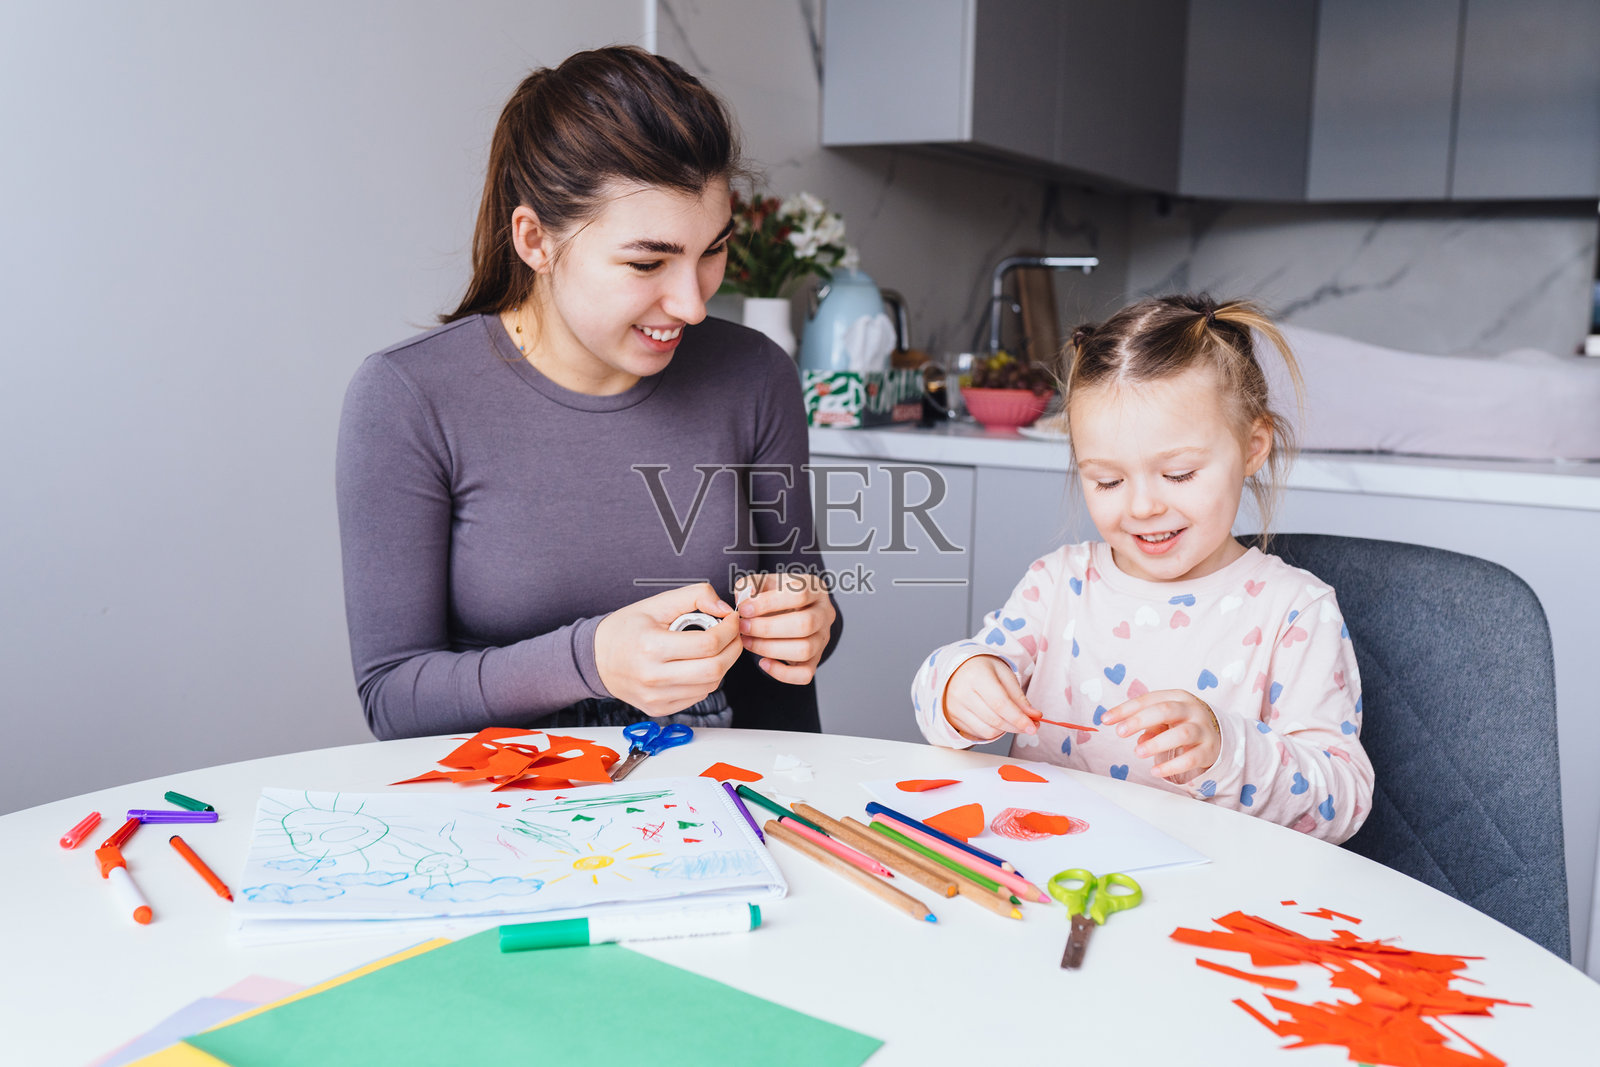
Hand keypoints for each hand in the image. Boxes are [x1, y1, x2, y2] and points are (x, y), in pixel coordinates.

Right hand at [593, 583, 741, 717]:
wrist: (596, 658)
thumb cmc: (626, 629)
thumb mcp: (657, 602)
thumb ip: (695, 596)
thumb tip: (724, 609)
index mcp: (651, 647)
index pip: (708, 644)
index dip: (729, 630)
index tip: (731, 620)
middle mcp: (653, 677)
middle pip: (715, 670)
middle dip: (733, 649)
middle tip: (732, 635)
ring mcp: (656, 697)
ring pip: (710, 686)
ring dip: (721, 665)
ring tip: (712, 648)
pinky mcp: (659, 709)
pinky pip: (697, 696)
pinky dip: (706, 680)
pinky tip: (695, 665)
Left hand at [733, 571, 836, 683]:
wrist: (790, 610)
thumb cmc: (776, 595)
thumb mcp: (764, 582)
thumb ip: (750, 584)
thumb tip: (744, 596)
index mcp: (815, 589)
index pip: (798, 594)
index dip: (768, 602)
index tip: (744, 609)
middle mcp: (825, 614)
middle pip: (805, 624)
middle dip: (768, 628)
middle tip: (743, 627)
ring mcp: (822, 639)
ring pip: (804, 650)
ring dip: (769, 648)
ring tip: (747, 641)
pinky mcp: (815, 660)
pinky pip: (805, 674)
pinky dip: (782, 673)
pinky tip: (763, 662)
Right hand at [941, 656, 1040, 741]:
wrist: (956, 669)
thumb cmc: (982, 669)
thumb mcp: (1004, 675)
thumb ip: (1019, 697)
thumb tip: (1034, 716)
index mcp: (976, 676)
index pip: (1000, 703)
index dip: (1018, 718)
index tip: (1033, 726)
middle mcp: (962, 693)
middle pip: (995, 720)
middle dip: (1016, 726)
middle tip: (1030, 725)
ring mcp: (955, 708)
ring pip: (987, 731)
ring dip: (1006, 731)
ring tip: (1012, 721)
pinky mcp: (953, 719)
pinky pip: (978, 734)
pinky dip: (993, 731)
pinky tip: (997, 721)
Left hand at [1100, 689, 1220, 782]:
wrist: (1218, 735)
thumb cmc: (1182, 723)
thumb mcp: (1165, 718)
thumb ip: (1147, 723)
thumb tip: (1134, 735)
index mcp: (1177, 697)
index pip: (1148, 699)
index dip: (1125, 709)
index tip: (1106, 719)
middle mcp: (1192, 710)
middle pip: (1166, 710)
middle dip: (1140, 720)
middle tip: (1120, 733)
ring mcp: (1203, 729)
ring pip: (1181, 733)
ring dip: (1157, 743)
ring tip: (1138, 752)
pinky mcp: (1209, 750)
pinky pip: (1191, 758)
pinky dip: (1172, 766)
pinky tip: (1155, 772)